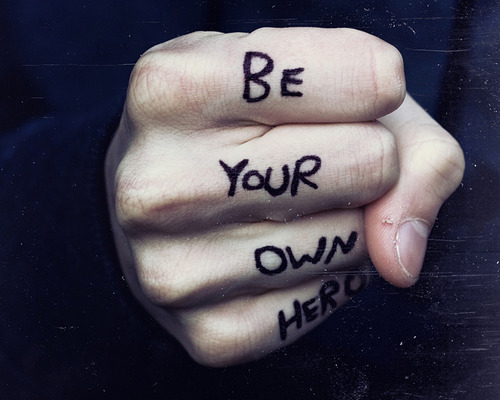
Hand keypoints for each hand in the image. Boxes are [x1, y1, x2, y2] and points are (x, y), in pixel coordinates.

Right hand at [105, 28, 462, 365]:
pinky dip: (324, 274)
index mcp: (178, 87)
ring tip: (284, 202)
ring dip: (344, 221)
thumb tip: (401, 260)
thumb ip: (410, 147)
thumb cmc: (244, 126)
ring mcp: (176, 267)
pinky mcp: (211, 333)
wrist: (164, 189)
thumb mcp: (317, 81)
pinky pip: (328, 302)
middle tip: (301, 154)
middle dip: (361, 157)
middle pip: (369, 163)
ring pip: (356, 243)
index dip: (369, 89)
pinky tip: (279, 250)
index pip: (371, 80)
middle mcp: (159, 184)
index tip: (328, 96)